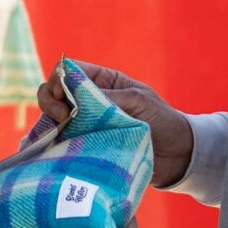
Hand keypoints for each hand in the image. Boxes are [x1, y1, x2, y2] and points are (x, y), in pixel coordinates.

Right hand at [36, 60, 193, 188]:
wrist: (177, 156)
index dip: (59, 79)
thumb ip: (107, 97)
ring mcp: (85, 124)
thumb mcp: (138, 101)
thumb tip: (74, 97)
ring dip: (50, 120)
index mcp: (104, 81)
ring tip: (61, 131)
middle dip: (50, 100)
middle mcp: (89, 101)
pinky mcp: (85, 146)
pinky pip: (61, 140)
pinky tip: (54, 145)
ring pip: (52, 116)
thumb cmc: (164, 121)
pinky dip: (53, 140)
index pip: (70, 71)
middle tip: (62, 117)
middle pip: (53, 92)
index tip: (63, 95)